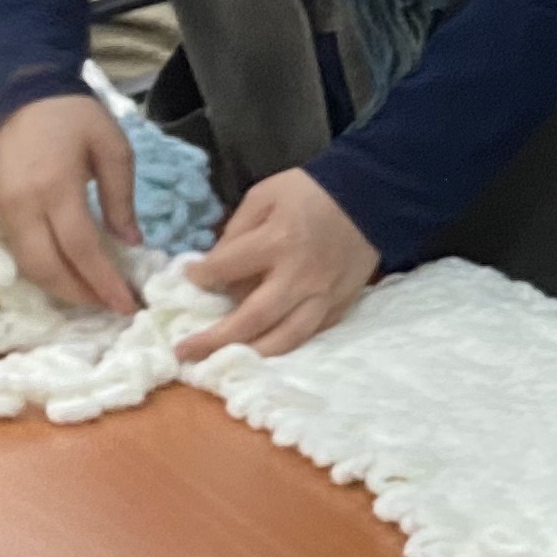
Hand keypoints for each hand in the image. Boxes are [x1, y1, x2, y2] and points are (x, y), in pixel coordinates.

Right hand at [0, 93, 140, 314]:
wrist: (25, 93)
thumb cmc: (76, 117)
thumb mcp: (114, 149)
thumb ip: (122, 199)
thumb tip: (131, 244)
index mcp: (56, 187)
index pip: (80, 248)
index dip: (104, 282)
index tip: (129, 304)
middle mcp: (24, 204)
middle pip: (48, 266)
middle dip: (80, 294)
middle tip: (113, 307)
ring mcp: (5, 208)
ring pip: (28, 265)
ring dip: (61, 288)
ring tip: (95, 297)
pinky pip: (19, 252)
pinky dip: (45, 271)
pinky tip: (70, 277)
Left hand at [176, 167, 379, 360]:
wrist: (372, 197)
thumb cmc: (311, 193)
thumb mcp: (264, 195)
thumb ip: (236, 230)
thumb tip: (215, 266)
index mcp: (277, 242)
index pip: (225, 269)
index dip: (200, 276)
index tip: (191, 278)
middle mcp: (300, 277)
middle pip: (252, 319)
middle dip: (214, 339)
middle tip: (184, 353)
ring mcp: (324, 296)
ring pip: (285, 338)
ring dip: (251, 354)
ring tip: (223, 363)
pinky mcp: (341, 305)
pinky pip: (310, 333)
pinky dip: (285, 344)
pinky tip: (265, 349)